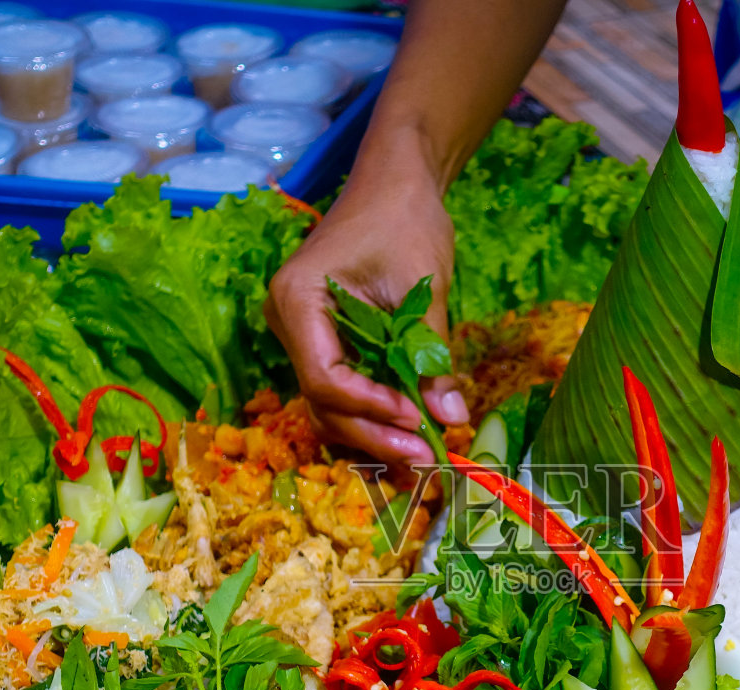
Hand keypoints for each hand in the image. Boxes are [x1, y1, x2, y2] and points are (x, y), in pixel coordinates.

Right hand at [266, 148, 468, 467]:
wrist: (395, 182)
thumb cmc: (405, 219)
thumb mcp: (424, 288)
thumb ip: (432, 355)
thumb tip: (452, 418)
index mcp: (298, 300)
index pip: (324, 377)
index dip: (371, 408)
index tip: (418, 419)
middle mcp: (287, 323)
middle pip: (323, 403)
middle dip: (374, 434)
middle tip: (426, 457)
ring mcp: (301, 337)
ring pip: (329, 407)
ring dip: (373, 435)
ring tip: (421, 455)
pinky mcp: (323, 344)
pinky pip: (341, 392)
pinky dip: (372, 416)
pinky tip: (409, 435)